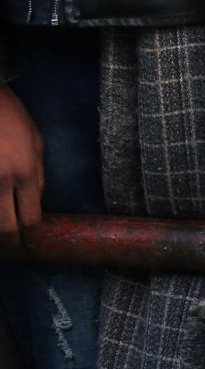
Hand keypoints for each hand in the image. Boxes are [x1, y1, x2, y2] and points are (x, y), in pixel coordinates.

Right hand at [0, 87, 42, 248]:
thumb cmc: (11, 118)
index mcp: (25, 172)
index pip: (30, 216)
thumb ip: (37, 175)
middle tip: (14, 250)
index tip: (31, 245)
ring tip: (3, 238)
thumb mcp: (36, 143)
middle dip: (10, 242)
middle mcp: (0, 182)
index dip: (31, 236)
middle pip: (4, 226)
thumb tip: (36, 202)